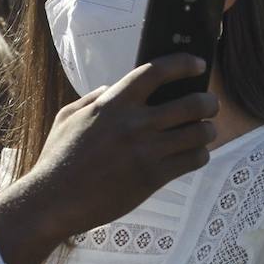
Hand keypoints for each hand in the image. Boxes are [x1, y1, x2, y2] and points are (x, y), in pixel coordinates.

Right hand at [0, 54, 218, 263]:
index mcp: (112, 104)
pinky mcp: (152, 178)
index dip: (183, 63)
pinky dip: (199, 155)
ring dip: (207, 130)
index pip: (156, 71)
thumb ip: (92, 98)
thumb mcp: (67, 117)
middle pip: (192, 103)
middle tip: (208, 106)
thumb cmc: (57, 158)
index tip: (197, 64)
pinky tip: (192, 155)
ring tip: (203, 132)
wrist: (54, 200)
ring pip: (200, 133)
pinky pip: (193, 160)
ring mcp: (146, 151)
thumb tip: (111, 87)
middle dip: (209, 102)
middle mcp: (134, 124)